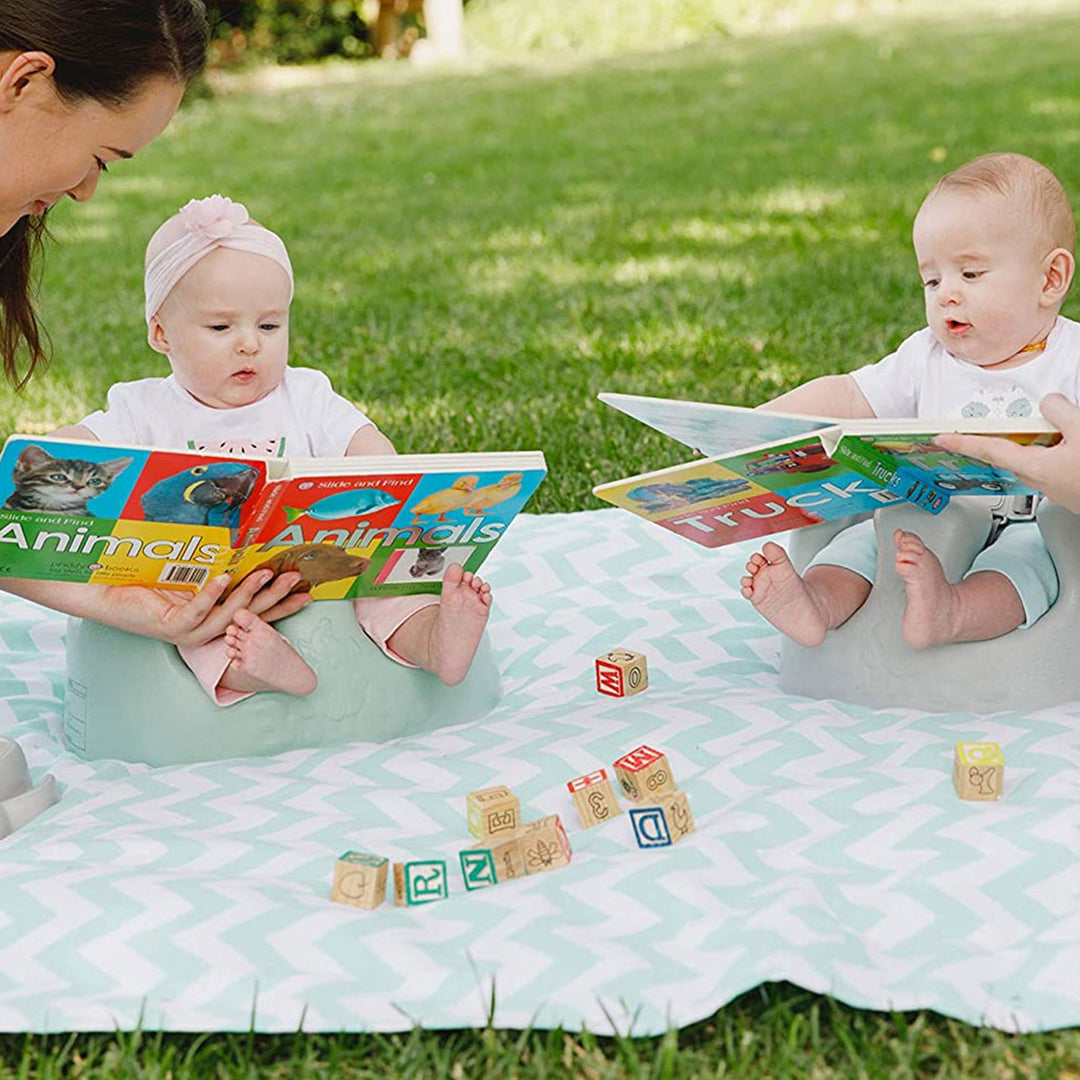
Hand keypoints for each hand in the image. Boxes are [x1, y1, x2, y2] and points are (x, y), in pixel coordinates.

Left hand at [98, 570, 311, 646]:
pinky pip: (197, 611)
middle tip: (294, 580)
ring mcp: (189, 631)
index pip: (256, 615)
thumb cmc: (149, 583)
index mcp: (215, 620)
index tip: (305, 593)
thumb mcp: (192, 578)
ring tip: (264, 574)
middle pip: (250, 615)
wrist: (108, 592)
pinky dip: (212, 594)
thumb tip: (244, 553)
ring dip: (248, 593)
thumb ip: (217, 574)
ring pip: (228, 616)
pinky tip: (223, 578)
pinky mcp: (171, 626)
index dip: (282, 605)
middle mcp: (206, 630)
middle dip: (275, 596)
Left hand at [935, 393, 1079, 512]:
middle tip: (974, 428)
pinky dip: (1052, 450)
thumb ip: (1060, 411)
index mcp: (1037, 467)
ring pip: (1033, 459)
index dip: (962, 442)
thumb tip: (1047, 402)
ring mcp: (1057, 489)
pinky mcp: (1072, 490)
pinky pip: (1053, 464)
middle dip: (993, 440)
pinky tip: (1066, 441)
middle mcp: (1041, 481)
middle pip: (1010, 454)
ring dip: (1028, 444)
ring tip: (1036, 429)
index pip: (989, 449)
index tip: (939, 438)